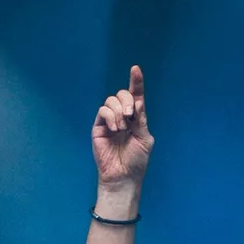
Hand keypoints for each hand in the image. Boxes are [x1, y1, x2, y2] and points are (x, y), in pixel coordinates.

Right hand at [92, 66, 152, 189]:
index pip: (136, 96)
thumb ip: (141, 119)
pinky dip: (110, 116)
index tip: (135, 69)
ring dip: (119, 112)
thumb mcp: (145, 138)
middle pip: (122, 94)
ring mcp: (110, 120)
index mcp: (136, 118)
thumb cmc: (136, 160)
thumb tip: (136, 102)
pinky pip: (102, 110)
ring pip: (111, 100)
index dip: (136, 82)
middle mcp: (122, 116)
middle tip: (130, 116)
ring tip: (122, 128)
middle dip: (127, 101)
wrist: (123, 175)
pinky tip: (115, 129)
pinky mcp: (99, 126)